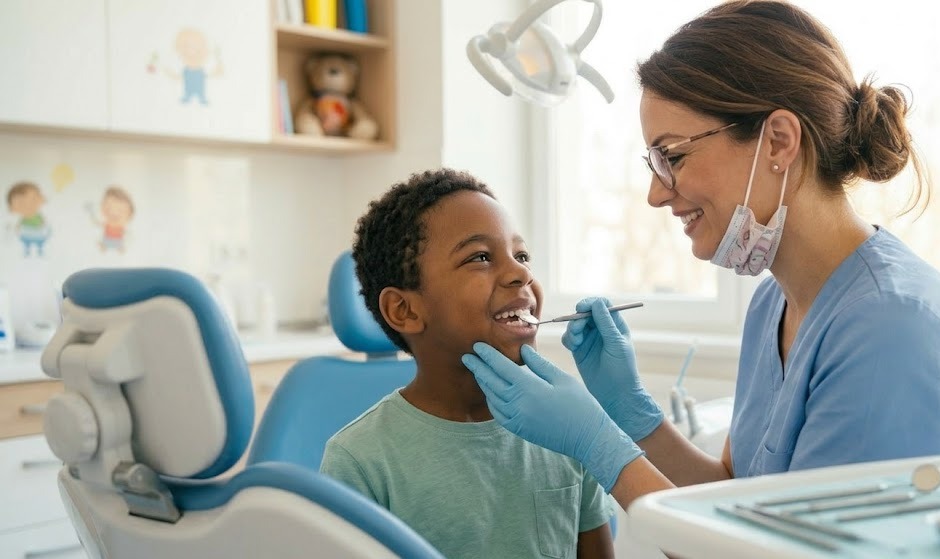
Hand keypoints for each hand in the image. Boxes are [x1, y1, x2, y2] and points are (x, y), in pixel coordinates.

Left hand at [462, 342, 642, 491]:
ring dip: (483, 383)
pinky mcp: (519, 429)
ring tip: (478, 372)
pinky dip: (491, 400)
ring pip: (492, 398)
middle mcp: (518, 405)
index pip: (501, 367)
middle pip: (491, 382)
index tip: (477, 346)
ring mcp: (517, 419)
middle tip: (467, 357)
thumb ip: (539, 364)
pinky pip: (498, 413)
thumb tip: (522, 351)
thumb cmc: (580, 404)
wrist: (587, 438)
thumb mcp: (562, 379)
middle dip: (478, 368)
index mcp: (529, 388)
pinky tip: (491, 393)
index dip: (487, 355)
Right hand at [562, 297, 663, 440]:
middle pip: (585, 312)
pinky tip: (573, 347)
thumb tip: (597, 303)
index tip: (581, 308)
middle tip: (577, 328)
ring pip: (574, 324)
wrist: (615, 395)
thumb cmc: (622, 369)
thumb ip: (606, 323)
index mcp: (615, 325)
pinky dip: (568, 339)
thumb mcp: (616, 344)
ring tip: (576, 342)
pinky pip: (568, 338)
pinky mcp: (579, 350)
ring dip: (572, 329)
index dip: (591, 303)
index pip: (602, 305)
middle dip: (578, 318)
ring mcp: (589, 339)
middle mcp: (601, 329)